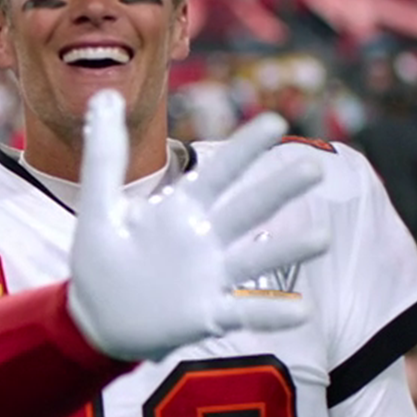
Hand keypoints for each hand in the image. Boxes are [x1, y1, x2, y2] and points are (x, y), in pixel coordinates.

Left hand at [68, 93, 329, 360]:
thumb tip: (104, 94)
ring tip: (322, 239)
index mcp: (182, 210)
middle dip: (277, 191)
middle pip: (247, 211)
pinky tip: (300, 310)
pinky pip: (244, 312)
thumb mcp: (98, 207)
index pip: (219, 174)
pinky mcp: (207, 315)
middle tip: (314, 169)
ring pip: (255, 259)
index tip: (275, 121)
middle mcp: (205, 239)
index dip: (245, 150)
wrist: (94, 322)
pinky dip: (271, 313)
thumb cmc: (102, 262)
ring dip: (287, 249)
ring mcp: (211, 277)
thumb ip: (104, 157)